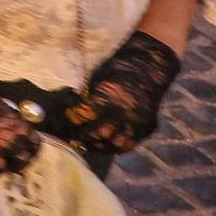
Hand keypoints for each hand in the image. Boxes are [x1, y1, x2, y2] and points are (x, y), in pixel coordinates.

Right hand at [0, 33, 40, 174]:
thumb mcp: (3, 106)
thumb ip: (12, 124)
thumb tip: (16, 136)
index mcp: (17, 126)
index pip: (35, 148)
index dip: (31, 153)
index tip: (24, 154)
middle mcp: (6, 139)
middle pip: (21, 164)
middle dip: (16, 165)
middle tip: (9, 163)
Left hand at [63, 31, 178, 153]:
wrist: (149, 68)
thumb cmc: (118, 70)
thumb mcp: (98, 78)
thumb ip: (88, 97)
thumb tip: (73, 112)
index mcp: (110, 95)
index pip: (86, 115)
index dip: (73, 120)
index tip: (66, 121)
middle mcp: (125, 110)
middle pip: (99, 133)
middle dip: (82, 136)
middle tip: (72, 136)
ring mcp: (139, 121)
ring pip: (114, 143)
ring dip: (97, 146)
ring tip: (85, 144)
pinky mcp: (147, 128)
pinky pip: (129, 144)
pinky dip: (114, 147)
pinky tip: (103, 145)